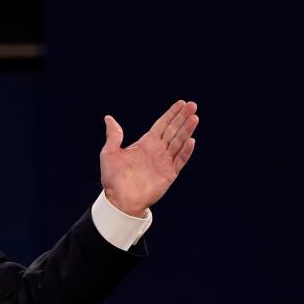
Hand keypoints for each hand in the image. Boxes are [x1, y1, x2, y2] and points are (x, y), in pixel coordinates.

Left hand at [99, 100, 198, 216]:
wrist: (119, 200)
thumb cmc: (112, 178)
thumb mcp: (109, 153)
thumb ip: (113, 136)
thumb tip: (108, 118)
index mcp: (145, 144)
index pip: (162, 125)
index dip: (171, 114)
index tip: (181, 103)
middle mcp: (157, 151)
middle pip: (173, 130)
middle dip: (183, 117)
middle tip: (193, 105)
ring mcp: (164, 162)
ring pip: (179, 142)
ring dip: (187, 130)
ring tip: (194, 117)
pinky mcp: (169, 175)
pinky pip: (180, 160)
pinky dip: (185, 151)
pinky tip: (191, 140)